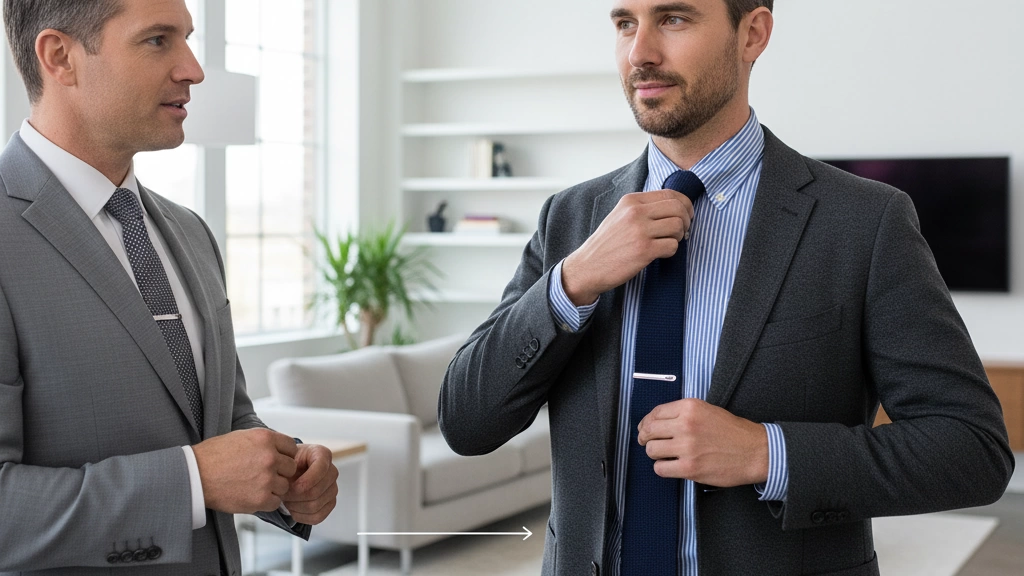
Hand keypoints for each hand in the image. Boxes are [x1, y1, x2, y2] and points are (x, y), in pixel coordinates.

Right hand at [193, 428, 297, 513]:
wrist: (195, 476)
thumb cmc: (212, 456)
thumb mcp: (241, 437)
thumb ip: (263, 442)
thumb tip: (279, 449)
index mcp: (265, 438)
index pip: (291, 447)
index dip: (284, 455)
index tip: (277, 461)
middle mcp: (269, 457)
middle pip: (291, 467)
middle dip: (280, 472)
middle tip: (264, 475)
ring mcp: (266, 478)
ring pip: (285, 486)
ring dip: (274, 488)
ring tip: (255, 486)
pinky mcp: (260, 498)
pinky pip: (276, 502)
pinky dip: (267, 502)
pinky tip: (253, 496)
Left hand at [282, 444, 339, 524]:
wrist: (289, 472)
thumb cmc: (288, 464)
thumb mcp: (284, 459)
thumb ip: (287, 469)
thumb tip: (286, 486)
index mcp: (323, 454)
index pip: (321, 469)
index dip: (304, 481)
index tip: (288, 485)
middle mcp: (332, 471)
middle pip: (316, 492)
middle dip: (294, 496)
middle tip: (282, 494)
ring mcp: (333, 488)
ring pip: (315, 506)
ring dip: (296, 506)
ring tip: (287, 500)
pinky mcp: (330, 503)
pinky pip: (318, 517)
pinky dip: (302, 516)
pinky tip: (293, 508)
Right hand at [562, 189, 694, 305]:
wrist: (588, 266)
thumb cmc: (607, 244)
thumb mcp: (620, 216)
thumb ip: (642, 208)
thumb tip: (675, 207)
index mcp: (631, 200)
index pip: (670, 194)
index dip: (684, 205)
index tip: (685, 216)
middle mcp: (635, 212)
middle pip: (678, 208)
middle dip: (687, 220)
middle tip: (683, 231)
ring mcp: (640, 231)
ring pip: (678, 226)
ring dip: (680, 236)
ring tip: (669, 242)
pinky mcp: (644, 250)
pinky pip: (672, 246)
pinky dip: (671, 251)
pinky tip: (660, 253)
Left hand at [637, 399, 767, 487]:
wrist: (755, 451)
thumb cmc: (734, 432)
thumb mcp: (708, 410)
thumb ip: (683, 414)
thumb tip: (657, 422)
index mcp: (689, 408)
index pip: (655, 413)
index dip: (646, 422)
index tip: (645, 428)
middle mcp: (686, 425)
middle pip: (649, 431)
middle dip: (645, 438)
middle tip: (647, 442)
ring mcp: (687, 447)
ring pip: (652, 450)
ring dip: (655, 454)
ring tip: (665, 454)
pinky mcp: (690, 467)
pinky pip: (660, 468)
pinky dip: (663, 468)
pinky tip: (671, 465)